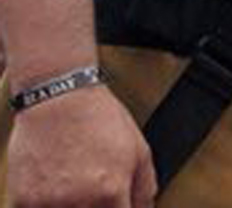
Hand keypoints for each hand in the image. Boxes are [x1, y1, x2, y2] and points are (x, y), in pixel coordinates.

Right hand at [4, 84, 155, 207]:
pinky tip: (54, 191)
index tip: (117, 206)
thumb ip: (144, 190)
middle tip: (94, 194)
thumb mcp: (139, 151)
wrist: (58, 98)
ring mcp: (48, 203)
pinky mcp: (23, 201)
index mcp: (111, 192)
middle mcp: (79, 201)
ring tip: (74, 188)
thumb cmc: (99, 120)